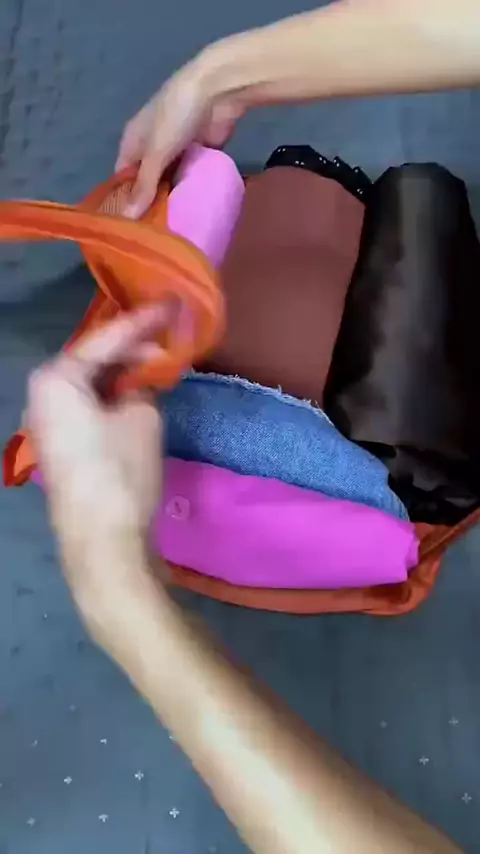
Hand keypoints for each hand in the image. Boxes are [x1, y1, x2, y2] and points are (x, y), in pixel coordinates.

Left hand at [27, 306, 167, 636]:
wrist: (103, 541)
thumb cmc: (121, 472)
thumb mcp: (143, 417)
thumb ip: (144, 385)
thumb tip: (144, 380)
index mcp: (56, 379)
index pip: (106, 339)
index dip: (144, 321)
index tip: (173, 303)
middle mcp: (42, 394)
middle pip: (93, 359)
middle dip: (132, 347)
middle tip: (171, 334)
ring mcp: (47, 421)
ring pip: (91, 383)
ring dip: (124, 373)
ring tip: (161, 361)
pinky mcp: (60, 444)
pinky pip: (87, 405)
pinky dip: (113, 395)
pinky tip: (140, 391)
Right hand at [115, 45, 246, 218]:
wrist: (217, 91)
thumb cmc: (175, 117)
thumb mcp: (155, 154)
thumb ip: (144, 186)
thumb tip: (126, 218)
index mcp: (133, 142)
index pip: (122, 178)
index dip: (124, 201)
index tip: (128, 229)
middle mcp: (151, 147)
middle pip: (147, 182)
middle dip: (150, 204)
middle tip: (153, 237)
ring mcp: (176, 150)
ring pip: (169, 181)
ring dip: (171, 200)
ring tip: (172, 232)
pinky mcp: (198, 153)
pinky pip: (190, 177)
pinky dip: (189, 191)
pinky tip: (192, 214)